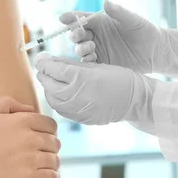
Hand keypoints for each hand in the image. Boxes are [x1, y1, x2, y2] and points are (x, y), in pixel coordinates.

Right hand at [0, 96, 60, 177]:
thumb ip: (9, 103)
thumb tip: (30, 109)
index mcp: (22, 121)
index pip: (50, 124)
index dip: (50, 131)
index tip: (46, 137)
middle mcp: (29, 139)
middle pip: (54, 142)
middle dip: (51, 147)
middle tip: (45, 152)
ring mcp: (31, 160)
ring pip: (54, 160)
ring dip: (53, 163)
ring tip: (47, 166)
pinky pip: (52, 177)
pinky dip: (53, 177)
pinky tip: (48, 177)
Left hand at [35, 53, 155, 125]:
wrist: (136, 100)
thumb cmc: (119, 78)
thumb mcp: (95, 66)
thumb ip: (71, 64)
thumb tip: (51, 61)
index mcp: (81, 78)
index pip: (53, 70)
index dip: (44, 63)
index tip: (41, 58)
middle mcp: (76, 95)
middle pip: (49, 85)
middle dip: (44, 75)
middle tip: (44, 68)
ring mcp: (78, 110)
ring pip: (52, 99)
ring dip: (49, 89)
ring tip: (51, 81)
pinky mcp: (81, 119)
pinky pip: (61, 110)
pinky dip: (57, 100)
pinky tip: (61, 94)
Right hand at [63, 1, 177, 78]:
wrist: (156, 51)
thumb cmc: (146, 31)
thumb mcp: (133, 20)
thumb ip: (119, 12)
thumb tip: (105, 2)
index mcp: (101, 22)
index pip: (82, 18)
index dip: (71, 18)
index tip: (63, 18)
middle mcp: (97, 36)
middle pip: (77, 35)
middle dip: (75, 34)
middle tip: (79, 34)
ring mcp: (98, 50)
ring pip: (81, 49)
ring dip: (81, 48)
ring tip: (90, 47)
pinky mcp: (103, 64)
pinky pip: (89, 64)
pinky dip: (86, 62)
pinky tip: (91, 59)